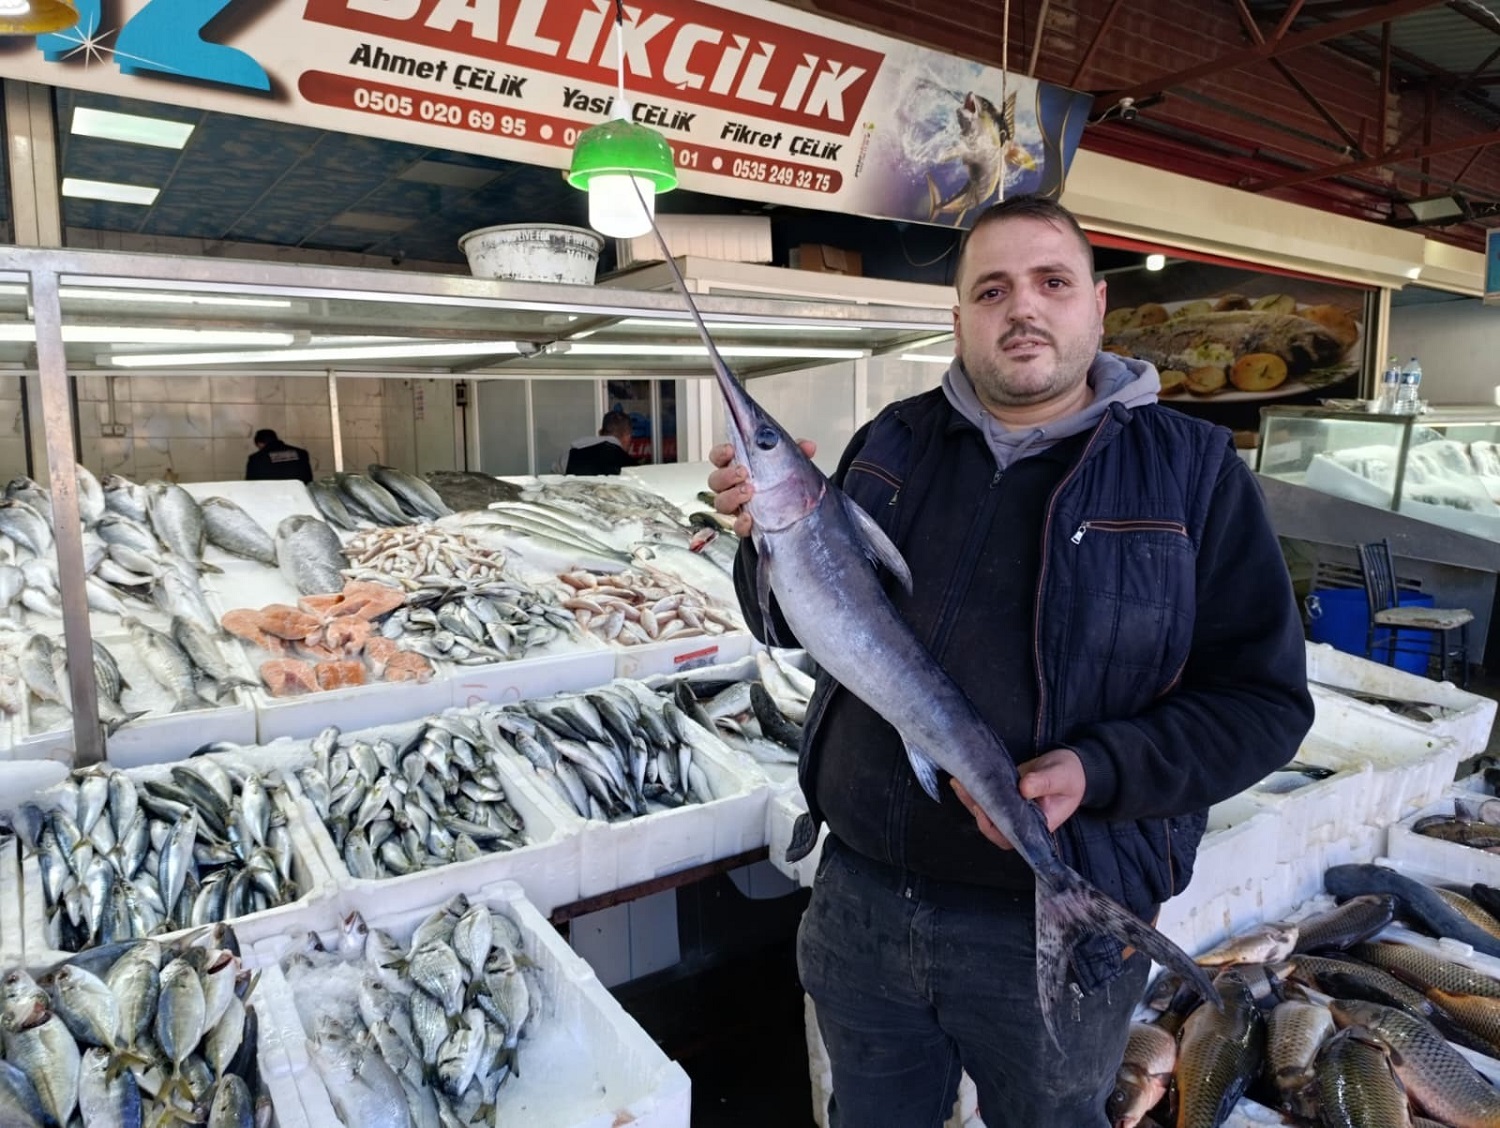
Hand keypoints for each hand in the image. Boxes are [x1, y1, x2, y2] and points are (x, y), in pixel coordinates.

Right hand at [706, 439, 816, 536]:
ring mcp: (735, 507)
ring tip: (748, 492)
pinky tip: (750, 519)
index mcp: (736, 467)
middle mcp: (730, 487)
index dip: (720, 453)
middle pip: (715, 480)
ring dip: (732, 496)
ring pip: (720, 503)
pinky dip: (741, 523)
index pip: (718, 457)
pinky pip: (736, 527)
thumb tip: (808, 446)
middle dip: (727, 475)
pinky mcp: (743, 526)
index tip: (731, 450)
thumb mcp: (787, 465)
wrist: (789, 515)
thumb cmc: (778, 484)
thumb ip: (796, 453)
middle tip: (743, 472)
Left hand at [951, 749, 1086, 850]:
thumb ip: (1045, 782)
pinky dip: (975, 788)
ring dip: (970, 798)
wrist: (1071, 764)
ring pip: (986, 811)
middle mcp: (1022, 820)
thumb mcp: (1062, 776)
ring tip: (959, 781)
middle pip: (993, 825)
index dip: (994, 829)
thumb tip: (1024, 787)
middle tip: (965, 789)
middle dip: (976, 809)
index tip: (984, 810)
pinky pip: (987, 796)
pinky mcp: (1006, 794)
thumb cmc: (1071, 775)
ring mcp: (1012, 807)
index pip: (1011, 837)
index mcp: (1038, 824)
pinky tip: (963, 776)